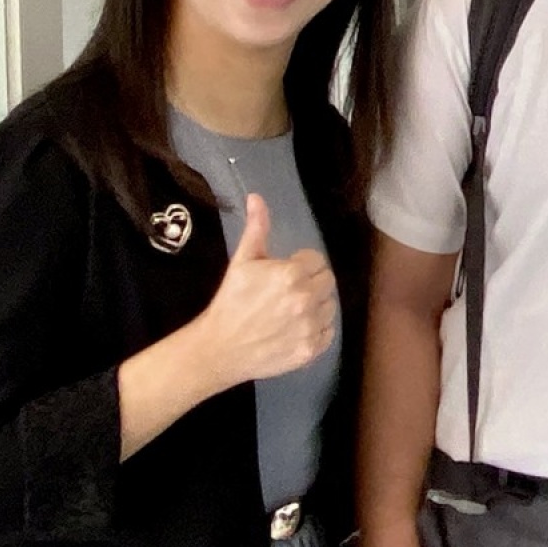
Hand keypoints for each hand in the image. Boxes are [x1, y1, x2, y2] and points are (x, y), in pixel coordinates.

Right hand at [192, 194, 337, 388]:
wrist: (218, 348)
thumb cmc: (230, 301)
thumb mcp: (242, 261)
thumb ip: (257, 228)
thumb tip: (257, 197)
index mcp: (292, 274)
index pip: (316, 260)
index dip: (300, 265)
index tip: (283, 275)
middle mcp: (306, 299)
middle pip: (327, 282)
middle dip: (311, 283)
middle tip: (287, 293)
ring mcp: (310, 326)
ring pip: (330, 307)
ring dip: (316, 307)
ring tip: (290, 312)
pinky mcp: (311, 350)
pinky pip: (328, 333)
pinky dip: (317, 331)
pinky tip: (295, 329)